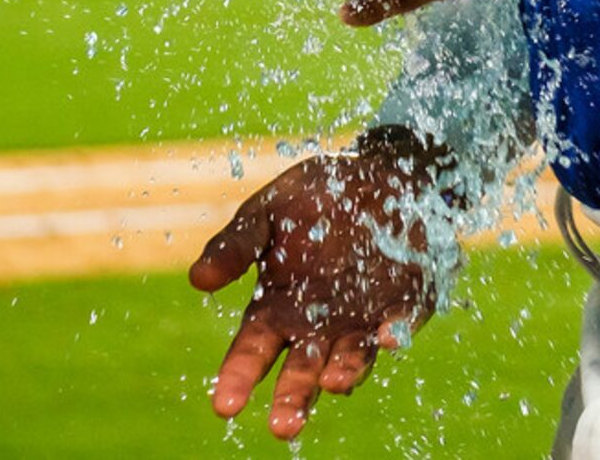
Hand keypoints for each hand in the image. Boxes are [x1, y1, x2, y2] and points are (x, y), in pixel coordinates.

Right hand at [189, 132, 443, 439]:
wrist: (377, 173)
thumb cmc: (315, 197)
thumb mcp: (268, 211)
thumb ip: (236, 244)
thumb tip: (196, 278)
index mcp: (278, 308)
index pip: (252, 351)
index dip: (238, 377)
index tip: (225, 405)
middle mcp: (318, 326)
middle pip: (301, 372)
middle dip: (292, 400)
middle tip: (283, 427)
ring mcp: (361, 321)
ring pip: (350, 361)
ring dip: (343, 375)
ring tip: (332, 384)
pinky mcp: (402, 306)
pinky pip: (398, 326)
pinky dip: (394, 334)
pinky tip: (388, 336)